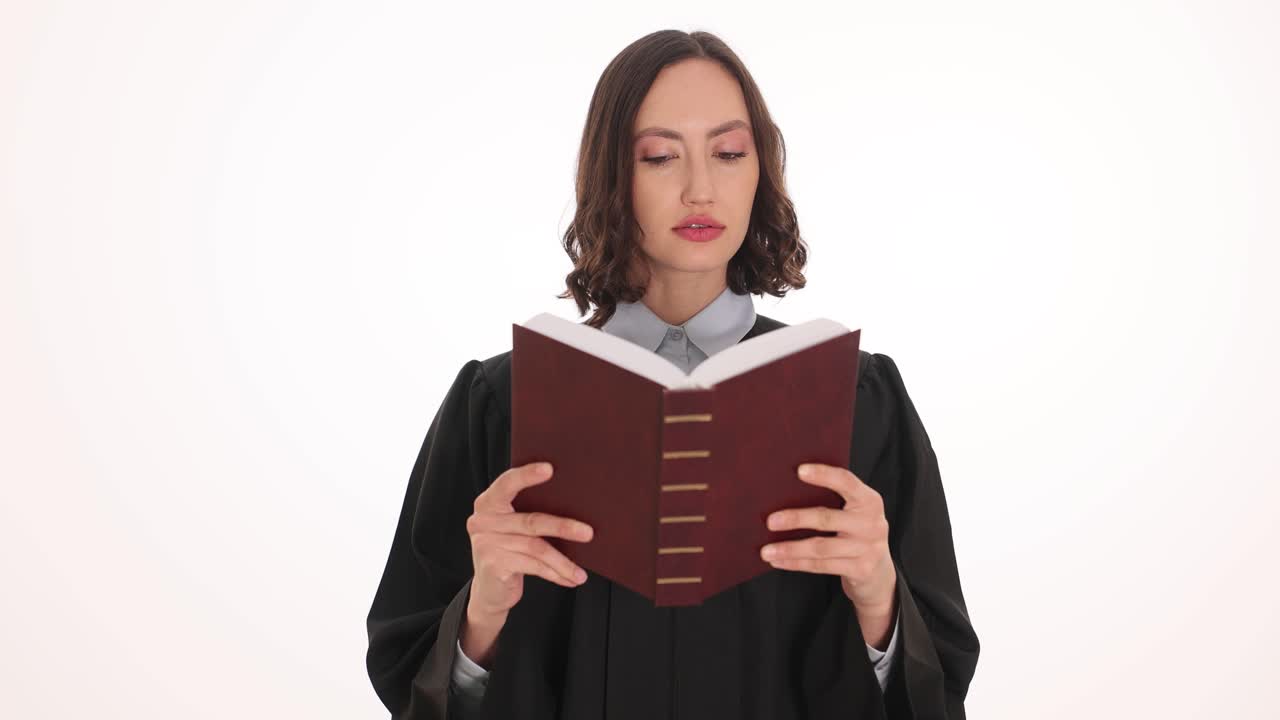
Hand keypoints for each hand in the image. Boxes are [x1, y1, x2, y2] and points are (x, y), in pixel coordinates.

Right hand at [465, 461, 593, 620]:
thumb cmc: (510, 551)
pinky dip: (555, 573)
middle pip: (530, 521)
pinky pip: (533, 567)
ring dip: (563, 561)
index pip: (507, 483)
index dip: (527, 475)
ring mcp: (486, 544)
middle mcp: (482, 521)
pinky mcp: (493, 566)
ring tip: (582, 571)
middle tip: (588, 533)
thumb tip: (576, 506)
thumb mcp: (515, 529)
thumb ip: (530, 514)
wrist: (490, 590)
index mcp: (488, 503)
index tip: (550, 469)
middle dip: (563, 528)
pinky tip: (571, 578)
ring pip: (536, 548)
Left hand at [760, 463, 896, 611]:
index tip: (799, 471)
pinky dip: (796, 563)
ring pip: (820, 547)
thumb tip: (785, 492)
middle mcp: (871, 523)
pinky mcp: (860, 570)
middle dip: (795, 519)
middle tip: (770, 521)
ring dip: (790, 549)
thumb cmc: (856, 531)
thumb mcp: (854, 512)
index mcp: (869, 500)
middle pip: (827, 519)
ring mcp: (867, 548)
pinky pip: (821, 566)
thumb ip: (833, 500)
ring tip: (766, 550)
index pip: (847, 482)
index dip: (824, 475)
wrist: (879, 571)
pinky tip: (779, 561)